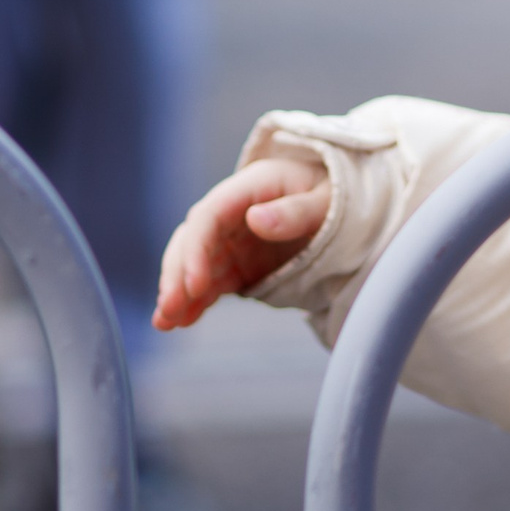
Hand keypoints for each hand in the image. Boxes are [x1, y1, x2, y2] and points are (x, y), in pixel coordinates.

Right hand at [153, 156, 329, 330]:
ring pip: (193, 264)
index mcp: (248, 188)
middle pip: (191, 241)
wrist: (344, 205)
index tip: (194, 285)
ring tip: (165, 322)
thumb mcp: (328, 199)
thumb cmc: (337, 195)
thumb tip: (254, 220)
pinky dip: (195, 301)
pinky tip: (181, 321)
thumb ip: (295, 211)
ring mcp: (233, 240)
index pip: (208, 217)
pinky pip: (210, 282)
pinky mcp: (238, 264)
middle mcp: (231, 213)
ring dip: (178, 292)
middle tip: (168, 311)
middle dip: (176, 276)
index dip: (196, 250)